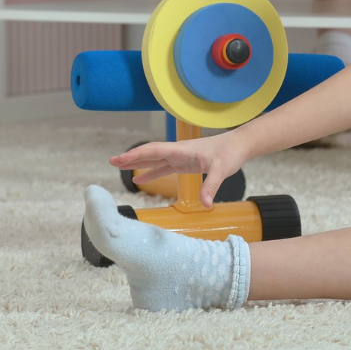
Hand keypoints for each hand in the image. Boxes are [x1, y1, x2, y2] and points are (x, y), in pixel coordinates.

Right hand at [109, 133, 250, 208]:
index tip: (120, 159)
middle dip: (131, 157)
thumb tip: (205, 204)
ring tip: (119, 167)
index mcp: (183, 150)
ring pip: (154, 159)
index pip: (155, 150)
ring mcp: (180, 157)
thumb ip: (212, 186)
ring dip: (137, 163)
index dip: (137, 155)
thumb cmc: (230, 154)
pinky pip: (163, 167)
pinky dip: (150, 172)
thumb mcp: (222, 170)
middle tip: (111, 161)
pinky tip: (140, 179)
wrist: (238, 146)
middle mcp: (178, 152)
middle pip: (150, 153)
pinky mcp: (184, 163)